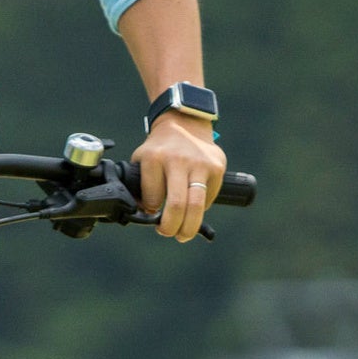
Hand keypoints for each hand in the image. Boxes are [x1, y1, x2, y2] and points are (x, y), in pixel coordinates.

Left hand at [137, 112, 228, 242]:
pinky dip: (201, 207)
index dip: (150, 211)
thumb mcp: (143, 160)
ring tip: (183, 235)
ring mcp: (200, 163)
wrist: (184, 124)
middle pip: (176, 205)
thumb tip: (144, 214)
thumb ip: (141, 186)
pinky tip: (194, 204)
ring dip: (189, 227)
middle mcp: (178, 160)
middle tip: (167, 233)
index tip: (151, 213)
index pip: (152, 198)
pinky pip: (209, 198)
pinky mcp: (216, 167)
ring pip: (196, 206)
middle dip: (171, 228)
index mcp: (154, 158)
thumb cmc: (160, 149)